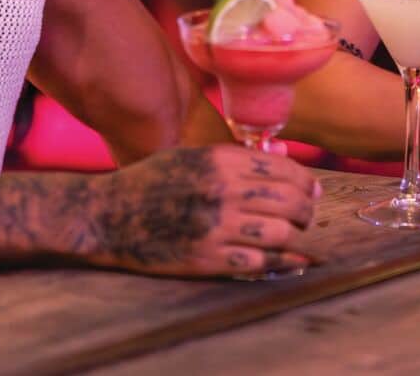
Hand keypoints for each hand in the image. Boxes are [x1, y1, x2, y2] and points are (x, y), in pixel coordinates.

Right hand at [91, 145, 319, 276]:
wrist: (108, 216)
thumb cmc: (150, 182)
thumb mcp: (190, 156)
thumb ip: (231, 159)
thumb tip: (277, 164)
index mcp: (220, 161)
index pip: (282, 169)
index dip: (305, 181)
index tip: (312, 190)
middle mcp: (222, 191)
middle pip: (289, 201)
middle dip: (307, 210)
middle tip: (308, 216)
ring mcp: (215, 227)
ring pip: (280, 233)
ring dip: (297, 237)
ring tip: (296, 237)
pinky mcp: (206, 259)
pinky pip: (258, 264)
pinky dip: (280, 264)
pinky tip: (289, 262)